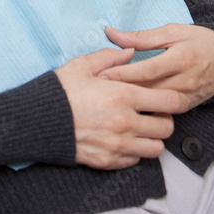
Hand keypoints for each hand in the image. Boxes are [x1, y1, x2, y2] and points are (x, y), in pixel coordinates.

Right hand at [55, 47, 186, 169]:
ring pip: (156, 149)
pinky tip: (125, 138)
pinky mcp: (109, 161)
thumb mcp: (84, 64)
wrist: (39, 120)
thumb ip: (111, 56)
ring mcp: (119, 145)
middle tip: (153, 112)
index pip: (168, 101)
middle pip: (167, 128)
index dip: (173, 99)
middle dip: (164, 119)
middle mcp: (126, 123)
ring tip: (141, 128)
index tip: (167, 96)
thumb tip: (130, 52)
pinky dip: (135, 151)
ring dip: (152, 138)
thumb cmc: (62, 91)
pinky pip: (136, 160)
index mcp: (124, 95)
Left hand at [102, 24, 213, 110]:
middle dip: (123, 92)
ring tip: (110, 102)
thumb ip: (142, 36)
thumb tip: (113, 33)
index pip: (147, 70)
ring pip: (155, 104)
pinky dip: (147, 110)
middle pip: (148, 90)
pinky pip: (164, 112)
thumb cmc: (199, 41)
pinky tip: (131, 110)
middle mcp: (183, 80)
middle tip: (99, 92)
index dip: (124, 74)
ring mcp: (186, 96)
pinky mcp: (187, 107)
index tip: (103, 76)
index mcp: (180, 58)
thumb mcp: (172, 31)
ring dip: (133, 104)